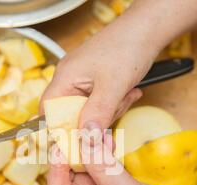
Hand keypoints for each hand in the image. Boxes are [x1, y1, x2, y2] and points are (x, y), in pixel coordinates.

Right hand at [41, 5, 163, 129]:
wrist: (147, 29)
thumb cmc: (127, 48)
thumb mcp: (114, 85)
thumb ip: (99, 113)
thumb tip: (87, 140)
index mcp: (64, 78)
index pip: (49, 113)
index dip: (60, 131)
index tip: (79, 142)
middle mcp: (69, 80)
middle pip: (71, 116)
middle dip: (96, 119)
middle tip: (116, 108)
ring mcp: (82, 81)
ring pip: (89, 112)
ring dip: (110, 110)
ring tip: (127, 95)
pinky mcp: (96, 83)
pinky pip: (100, 104)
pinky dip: (115, 103)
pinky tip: (129, 93)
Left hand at [46, 126, 193, 184]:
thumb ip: (101, 164)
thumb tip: (83, 139)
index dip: (56, 168)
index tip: (61, 144)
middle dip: (74, 158)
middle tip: (78, 133)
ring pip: (85, 179)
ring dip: (90, 157)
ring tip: (96, 135)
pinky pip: (100, 179)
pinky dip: (102, 163)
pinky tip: (107, 145)